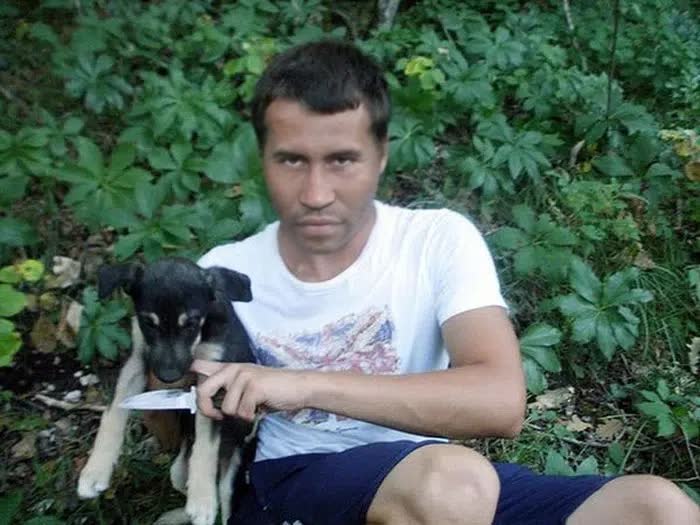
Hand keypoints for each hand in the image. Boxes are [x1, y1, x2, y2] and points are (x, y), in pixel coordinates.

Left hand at [190, 360, 309, 420]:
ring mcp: (243, 376)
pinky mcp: (254, 386)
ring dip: (239, 414)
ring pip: (226, 408)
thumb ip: (227, 388)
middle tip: (217, 415)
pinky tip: (260, 408)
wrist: (299, 387)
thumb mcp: (247, 385)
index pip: (200, 365)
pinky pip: (242, 412)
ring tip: (252, 407)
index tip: (187, 391)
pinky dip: (251, 416)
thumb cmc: (273, 389)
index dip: (189, 377)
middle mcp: (234, 369)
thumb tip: (204, 399)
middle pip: (202, 389)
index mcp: (230, 368)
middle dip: (206, 408)